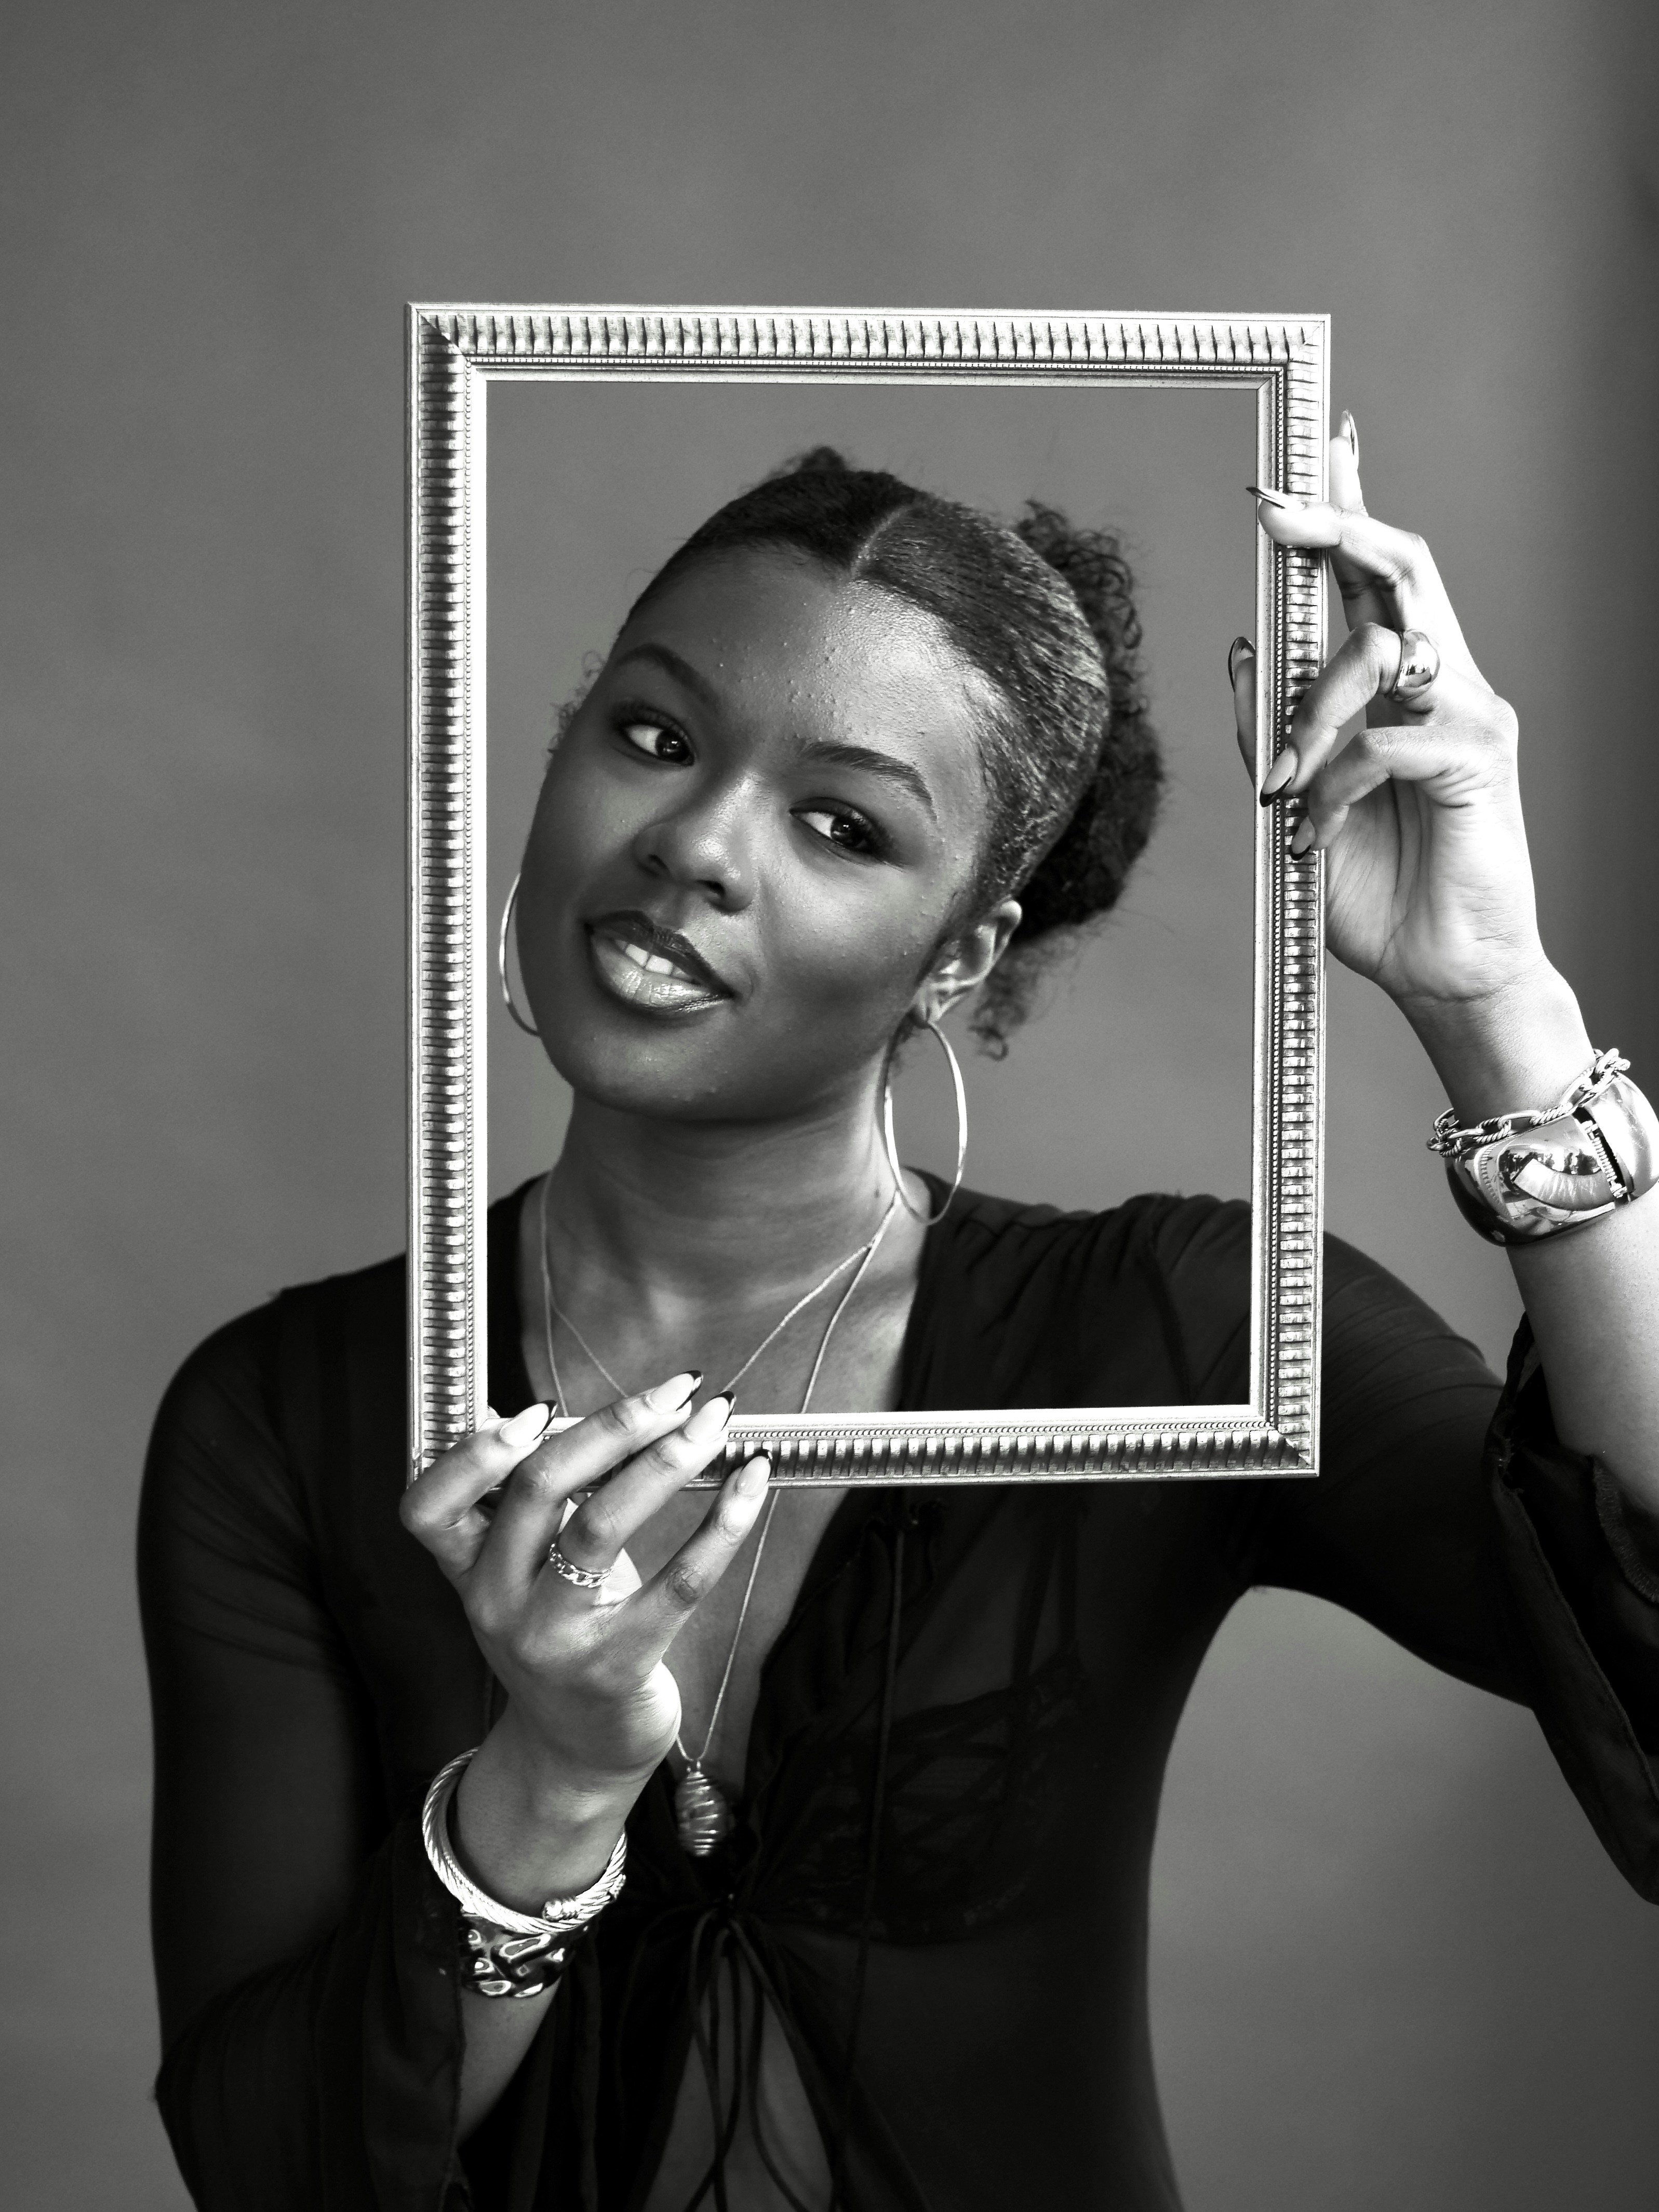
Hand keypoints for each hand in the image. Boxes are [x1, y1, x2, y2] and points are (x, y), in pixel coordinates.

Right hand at [401, 1381, 769, 1792]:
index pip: (430, 1503)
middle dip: (612, 1424)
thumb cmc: (561, 1639)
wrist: (575, 1755)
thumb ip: (523, 1503)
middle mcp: (499, 1603)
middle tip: (674, 1390)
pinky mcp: (617, 1666)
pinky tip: (751, 1483)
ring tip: (713, 1422)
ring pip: (600, 1525)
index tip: (539, 1407)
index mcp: (469, 1570)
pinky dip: (721, 1523)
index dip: (476, 1449)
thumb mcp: (522, 1574)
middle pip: (536, 1489)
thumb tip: (527, 1413)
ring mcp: (555, 1639)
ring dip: (665, 1459)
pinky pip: (678, 1583)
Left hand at [1231, 415, 1548, 1020]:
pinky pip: (1383, 741)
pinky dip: (1334, 783)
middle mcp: (1445, 686)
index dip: (1346, 514)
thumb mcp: (1298, 803)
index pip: (1377, 578)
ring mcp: (1469, 717)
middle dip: (1337, 527)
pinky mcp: (1479, 759)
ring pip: (1380, 654)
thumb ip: (1273, 729)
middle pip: (1402, 569)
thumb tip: (1241, 648)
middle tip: (1275, 510)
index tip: (1304, 464)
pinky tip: (1317, 829)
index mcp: (1403, 691)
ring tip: (1284, 785)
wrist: (1442, 971)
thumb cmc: (1378, 891)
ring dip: (1312, 712)